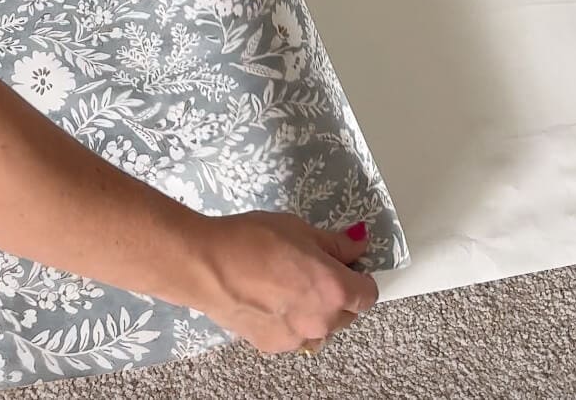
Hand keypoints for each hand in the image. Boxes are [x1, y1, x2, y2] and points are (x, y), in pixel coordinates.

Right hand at [190, 212, 377, 354]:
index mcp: (335, 290)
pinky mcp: (274, 346)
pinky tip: (267, 298)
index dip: (359, 276)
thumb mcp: (298, 229)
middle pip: (347, 313)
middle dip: (336, 293)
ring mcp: (298, 338)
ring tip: (284, 284)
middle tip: (310, 268)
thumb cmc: (252, 240)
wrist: (207, 266)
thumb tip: (357, 244)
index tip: (346, 264)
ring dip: (313, 309)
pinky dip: (289, 320)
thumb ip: (334, 243)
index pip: (368, 293)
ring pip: (319, 326)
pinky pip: (294, 334)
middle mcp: (322, 321)